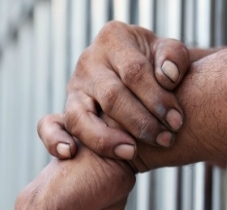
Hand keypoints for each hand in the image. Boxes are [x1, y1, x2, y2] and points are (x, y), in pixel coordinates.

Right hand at [38, 20, 190, 160]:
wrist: (143, 76)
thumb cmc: (158, 66)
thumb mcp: (169, 53)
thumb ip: (174, 59)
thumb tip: (168, 77)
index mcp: (113, 39)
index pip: (134, 71)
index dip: (157, 99)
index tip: (177, 121)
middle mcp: (88, 61)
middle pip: (112, 96)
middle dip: (140, 122)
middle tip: (164, 139)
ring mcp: (74, 88)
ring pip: (80, 116)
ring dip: (106, 140)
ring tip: (131, 153)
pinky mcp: (65, 110)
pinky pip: (49, 125)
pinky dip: (55, 140)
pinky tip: (69, 153)